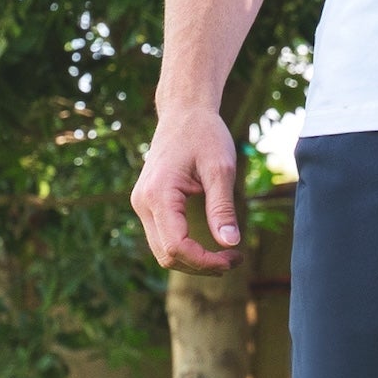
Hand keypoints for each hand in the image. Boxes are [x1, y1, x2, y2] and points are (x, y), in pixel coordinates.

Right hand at [130, 105, 244, 273]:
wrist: (183, 112)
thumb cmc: (205, 134)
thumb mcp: (221, 169)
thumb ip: (222, 208)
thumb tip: (230, 243)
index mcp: (158, 194)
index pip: (176, 247)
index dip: (205, 261)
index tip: (235, 257)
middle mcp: (143, 202)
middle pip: (166, 256)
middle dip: (201, 265)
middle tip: (235, 258)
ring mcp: (142, 204)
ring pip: (162, 252)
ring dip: (194, 261)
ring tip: (227, 254)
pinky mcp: (148, 204)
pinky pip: (163, 238)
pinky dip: (186, 249)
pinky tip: (211, 245)